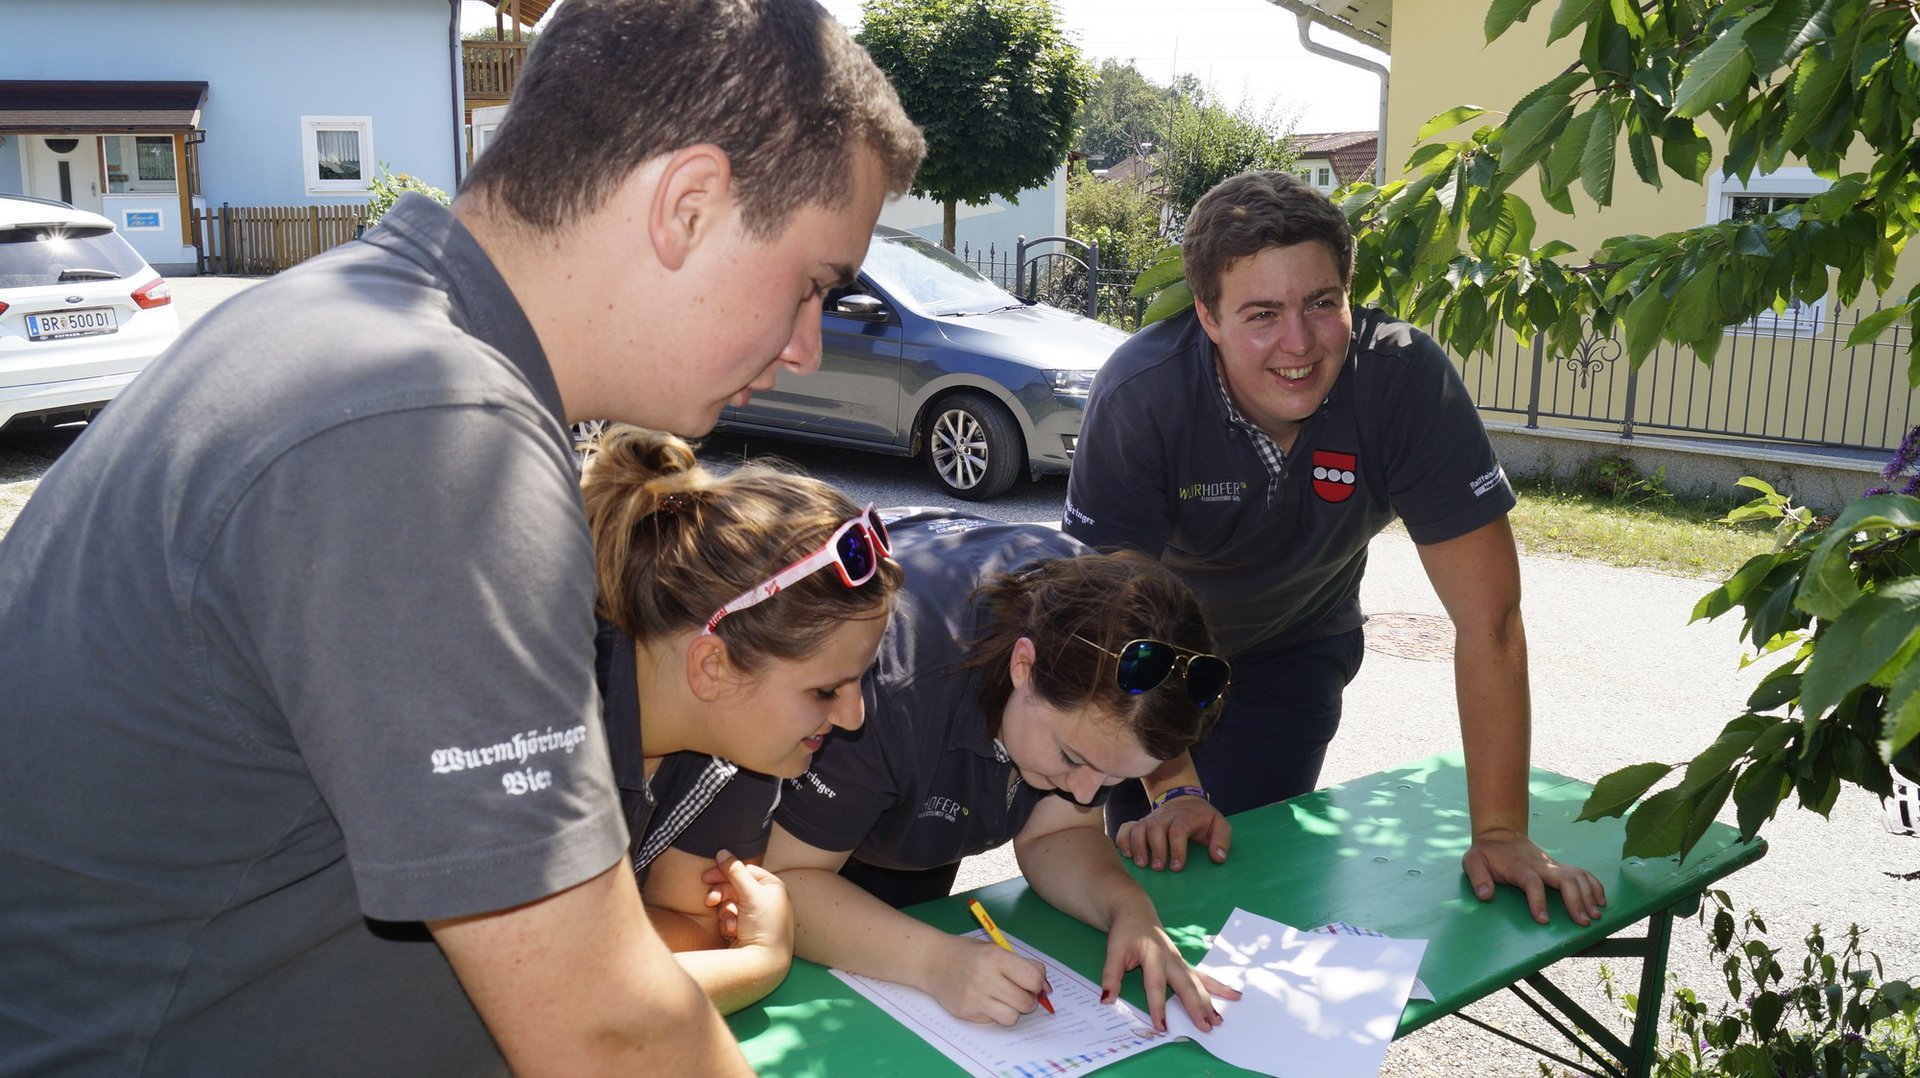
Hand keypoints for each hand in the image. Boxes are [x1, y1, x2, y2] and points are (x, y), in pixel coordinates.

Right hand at [700, 850, 792, 952]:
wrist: (765, 964)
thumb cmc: (764, 927)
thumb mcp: (750, 895)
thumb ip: (735, 872)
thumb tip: (722, 852)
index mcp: (773, 887)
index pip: (745, 870)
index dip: (726, 872)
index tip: (707, 877)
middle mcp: (767, 899)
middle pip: (735, 888)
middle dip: (721, 895)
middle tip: (708, 900)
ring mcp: (757, 916)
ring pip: (730, 904)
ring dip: (725, 913)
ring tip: (729, 925)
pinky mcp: (747, 930)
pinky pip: (731, 919)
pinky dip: (729, 925)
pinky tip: (733, 933)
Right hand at [929, 935, 1051, 1026]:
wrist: (934, 961)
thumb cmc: (969, 954)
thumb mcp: (995, 950)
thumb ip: (1021, 966)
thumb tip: (1046, 990)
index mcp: (996, 957)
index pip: (1033, 978)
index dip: (1039, 983)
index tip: (1033, 982)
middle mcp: (986, 978)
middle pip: (1026, 1001)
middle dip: (1029, 999)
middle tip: (1019, 992)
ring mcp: (976, 997)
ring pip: (1013, 1016)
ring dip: (1014, 1010)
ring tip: (1005, 999)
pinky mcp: (968, 1013)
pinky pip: (995, 1021)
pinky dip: (997, 1014)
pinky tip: (987, 1002)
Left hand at [1098, 906, 1238, 1032]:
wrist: (1136, 912)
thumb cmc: (1125, 932)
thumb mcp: (1113, 950)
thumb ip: (1110, 975)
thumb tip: (1107, 1000)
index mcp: (1153, 955)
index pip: (1155, 984)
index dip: (1158, 1005)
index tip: (1161, 1026)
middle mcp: (1171, 959)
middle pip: (1185, 985)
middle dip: (1196, 1006)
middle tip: (1205, 1027)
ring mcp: (1180, 961)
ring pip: (1198, 982)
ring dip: (1210, 1001)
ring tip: (1220, 1019)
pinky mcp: (1183, 964)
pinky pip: (1202, 977)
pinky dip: (1218, 987)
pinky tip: (1234, 995)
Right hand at [1114, 795, 1230, 870]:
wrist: (1184, 800)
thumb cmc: (1201, 818)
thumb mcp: (1218, 824)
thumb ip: (1222, 840)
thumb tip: (1218, 857)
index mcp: (1185, 817)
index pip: (1178, 830)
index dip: (1176, 849)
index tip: (1177, 867)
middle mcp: (1165, 817)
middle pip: (1155, 829)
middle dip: (1155, 849)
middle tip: (1158, 868)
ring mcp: (1150, 819)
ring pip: (1138, 829)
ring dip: (1137, 846)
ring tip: (1142, 864)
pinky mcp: (1140, 823)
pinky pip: (1126, 828)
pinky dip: (1122, 840)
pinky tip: (1126, 854)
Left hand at [1461, 830, 1606, 925]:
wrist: (1500, 834)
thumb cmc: (1486, 852)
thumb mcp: (1473, 861)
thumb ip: (1478, 878)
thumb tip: (1486, 896)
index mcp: (1519, 866)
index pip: (1532, 883)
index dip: (1538, 901)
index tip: (1544, 920)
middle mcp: (1540, 865)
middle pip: (1564, 878)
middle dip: (1576, 900)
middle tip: (1583, 922)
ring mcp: (1552, 864)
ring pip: (1577, 875)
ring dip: (1589, 894)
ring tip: (1595, 915)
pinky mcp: (1559, 866)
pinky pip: (1582, 873)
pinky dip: (1594, 885)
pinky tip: (1601, 900)